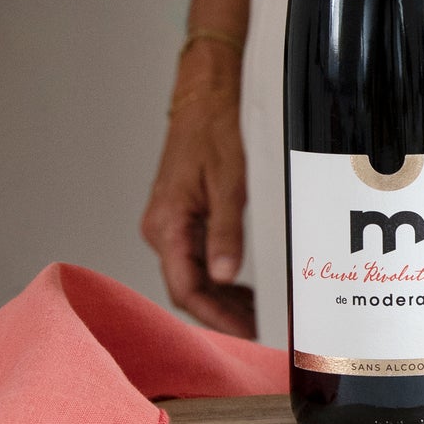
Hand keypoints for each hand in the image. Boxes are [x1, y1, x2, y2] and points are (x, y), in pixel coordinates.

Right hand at [141, 56, 255, 337]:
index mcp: (166, 223)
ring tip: (258, 313)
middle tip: (261, 329)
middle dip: (222, 313)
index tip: (246, 331)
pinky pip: (197, 256)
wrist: (205, 92)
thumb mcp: (229, 180)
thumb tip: (225, 275)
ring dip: (222, 297)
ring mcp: (171, 222)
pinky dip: (220, 276)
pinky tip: (244, 286)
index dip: (216, 317)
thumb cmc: (214, 126)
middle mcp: (162, 227)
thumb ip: (225, 230)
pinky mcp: (183, 214)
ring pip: (194, 275)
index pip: (185, 289)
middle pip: (188, 287)